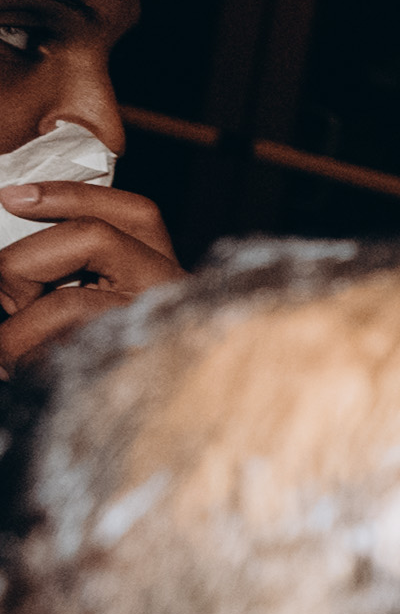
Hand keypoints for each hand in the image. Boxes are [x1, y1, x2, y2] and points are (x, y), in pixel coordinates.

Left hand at [0, 179, 179, 369]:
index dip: (69, 195)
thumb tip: (8, 254)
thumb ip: (63, 266)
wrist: (148, 418)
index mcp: (161, 266)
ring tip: (7, 351)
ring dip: (16, 330)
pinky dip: (23, 358)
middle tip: (5, 298)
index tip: (12, 198)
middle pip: (91, 237)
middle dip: (21, 263)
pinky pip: (59, 353)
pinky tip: (20, 369)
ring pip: (67, 303)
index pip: (132, 212)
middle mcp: (169, 291)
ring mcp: (151, 331)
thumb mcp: (86, 296)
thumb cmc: (99, 351)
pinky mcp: (125, 369)